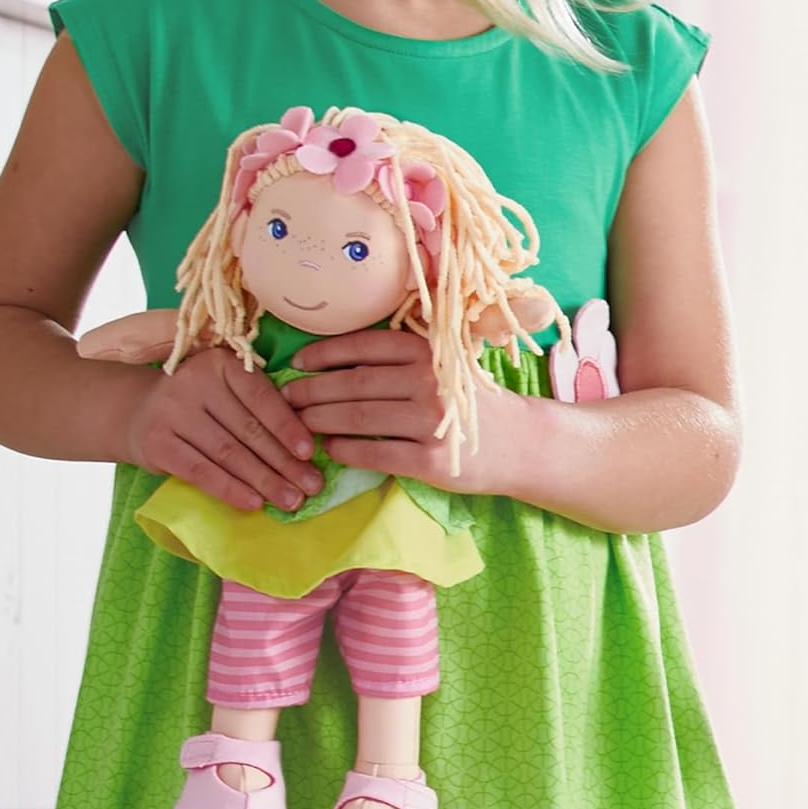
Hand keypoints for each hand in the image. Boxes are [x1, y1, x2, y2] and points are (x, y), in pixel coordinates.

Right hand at [123, 347, 323, 511]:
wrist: (138, 412)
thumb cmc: (200, 403)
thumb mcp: (226, 390)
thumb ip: (259, 405)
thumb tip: (306, 445)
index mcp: (221, 363)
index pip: (260, 397)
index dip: (287, 426)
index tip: (310, 453)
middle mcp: (195, 382)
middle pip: (248, 429)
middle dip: (283, 462)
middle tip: (310, 486)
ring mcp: (172, 412)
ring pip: (228, 453)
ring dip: (263, 481)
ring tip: (290, 500)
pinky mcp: (157, 444)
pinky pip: (201, 472)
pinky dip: (230, 489)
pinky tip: (254, 503)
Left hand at [282, 328, 520, 494]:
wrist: (520, 444)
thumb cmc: (469, 401)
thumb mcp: (443, 364)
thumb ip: (401, 357)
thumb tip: (335, 358)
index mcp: (428, 352)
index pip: (364, 347)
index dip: (324, 354)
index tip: (297, 362)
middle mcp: (427, 381)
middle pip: (353, 384)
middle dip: (312, 391)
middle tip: (287, 397)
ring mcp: (429, 422)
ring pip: (358, 417)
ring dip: (320, 420)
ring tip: (299, 424)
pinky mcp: (430, 461)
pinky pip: (375, 452)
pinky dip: (346, 450)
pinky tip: (330, 448)